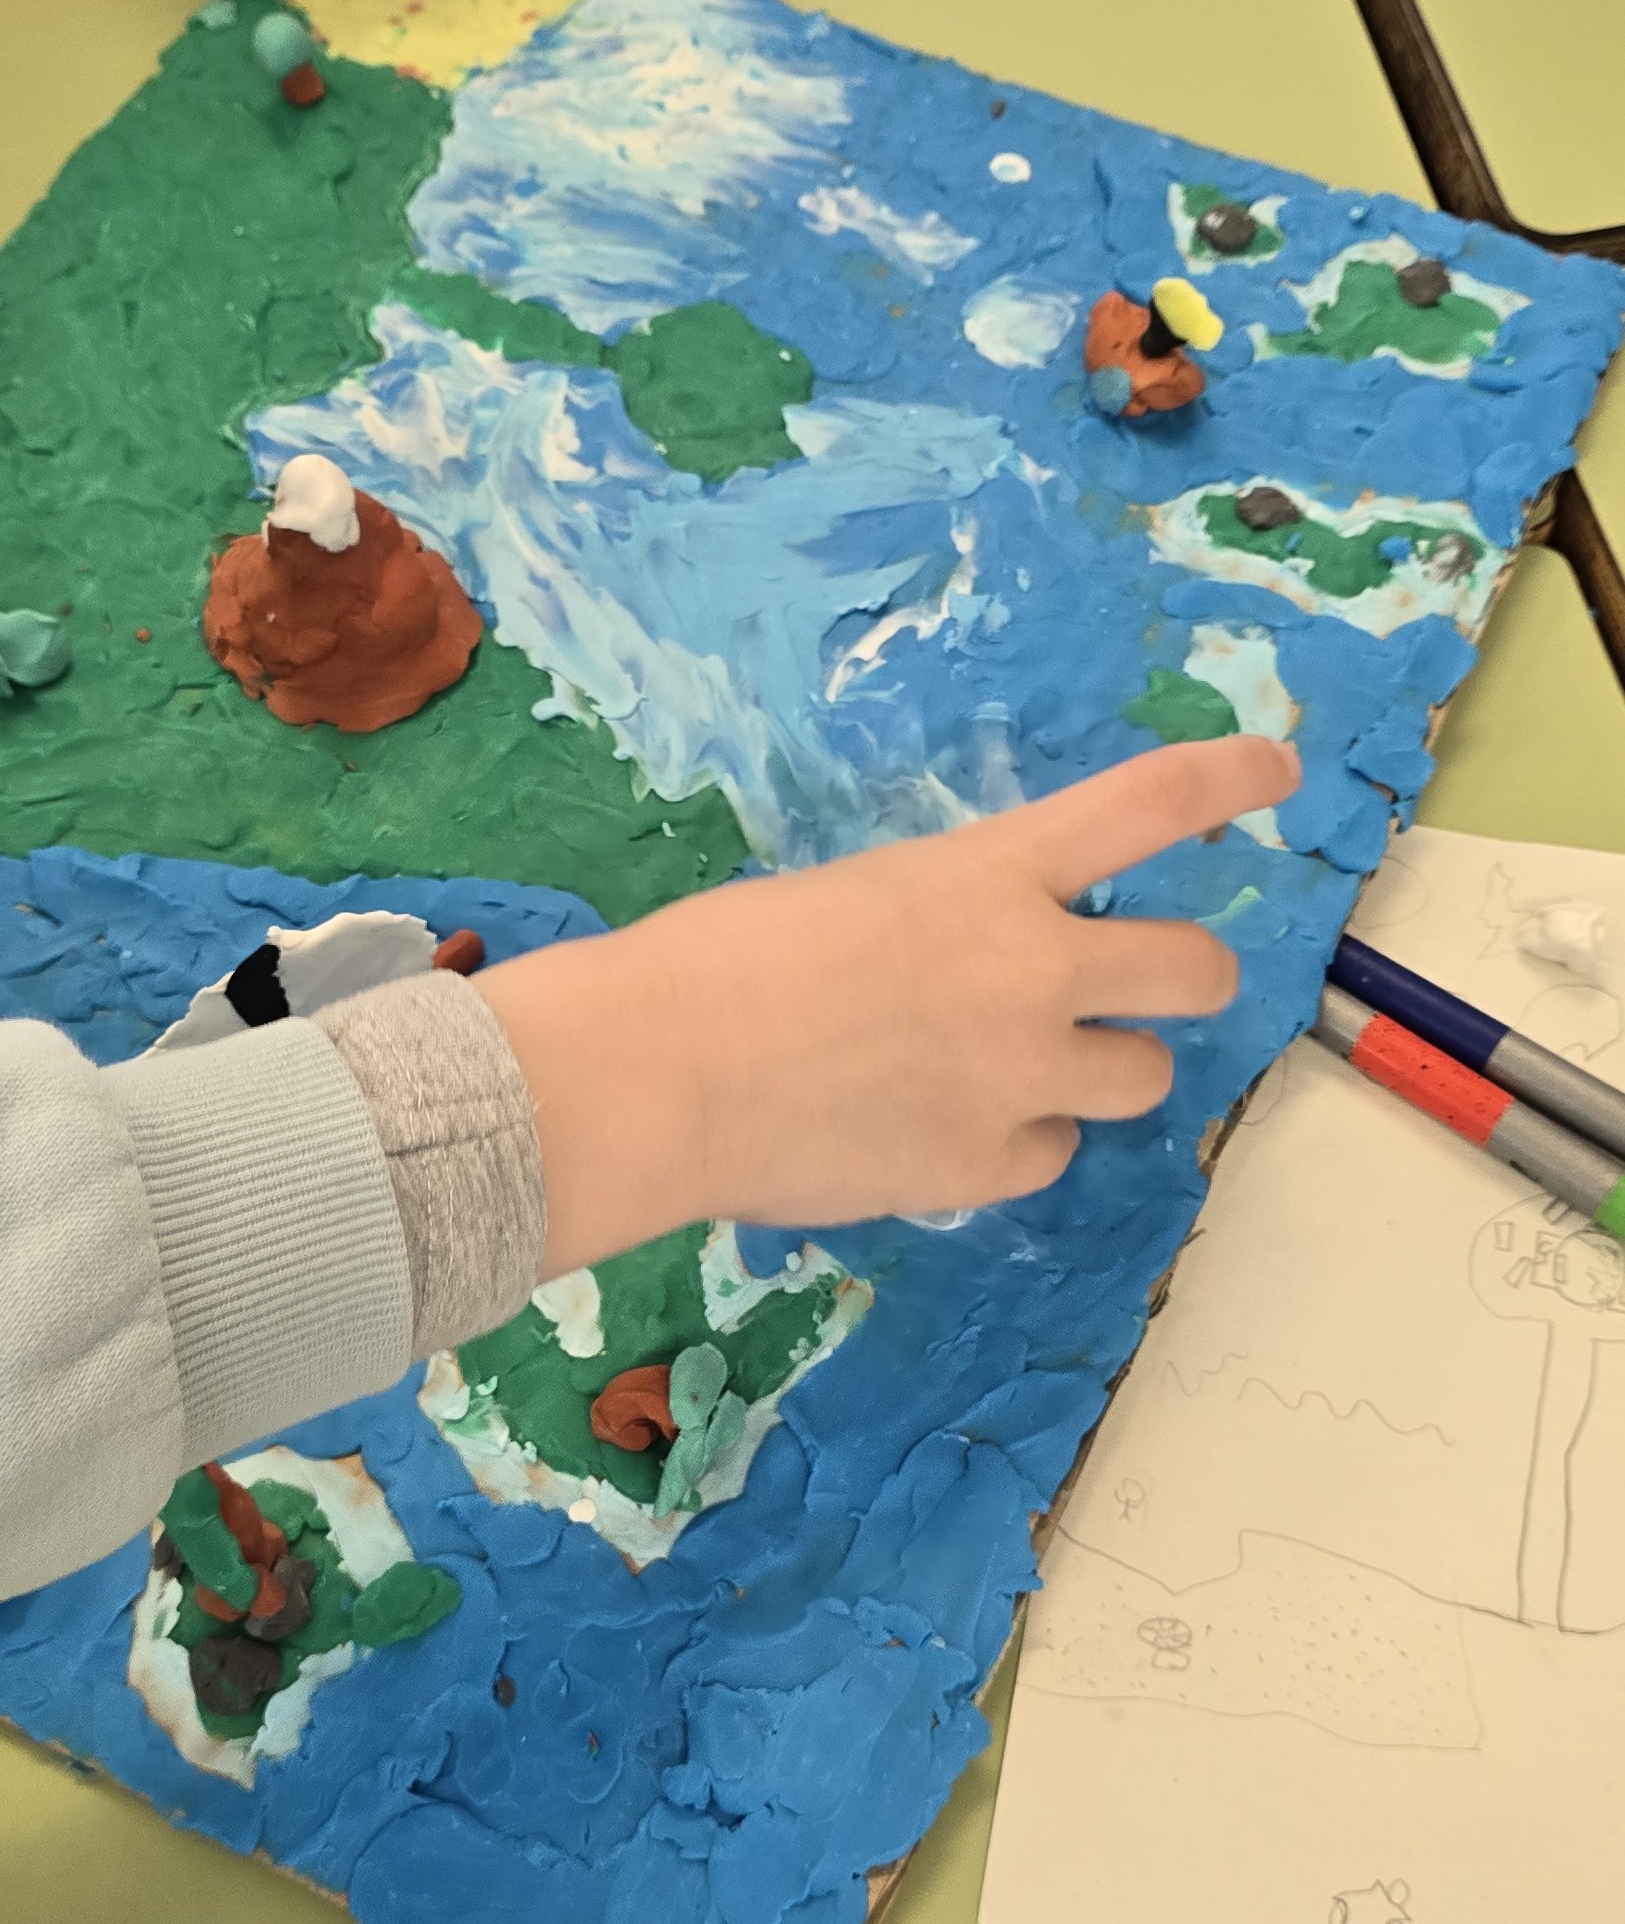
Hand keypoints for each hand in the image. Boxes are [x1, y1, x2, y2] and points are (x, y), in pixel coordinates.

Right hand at [477, 736, 1300, 1274]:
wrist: (660, 1075)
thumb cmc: (718, 960)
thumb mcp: (851, 901)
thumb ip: (941, 924)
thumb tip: (962, 975)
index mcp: (989, 874)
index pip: (1146, 803)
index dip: (1228, 777)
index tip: (1276, 767)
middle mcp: (1036, 969)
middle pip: (1197, 970)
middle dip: (1185, 976)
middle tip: (1141, 986)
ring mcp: (1025, 1077)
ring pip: (1145, 1077)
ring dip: (1096, 1067)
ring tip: (1009, 1074)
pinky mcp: (991, 1169)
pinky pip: (1051, 1151)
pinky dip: (1012, 1140)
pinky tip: (933, 1134)